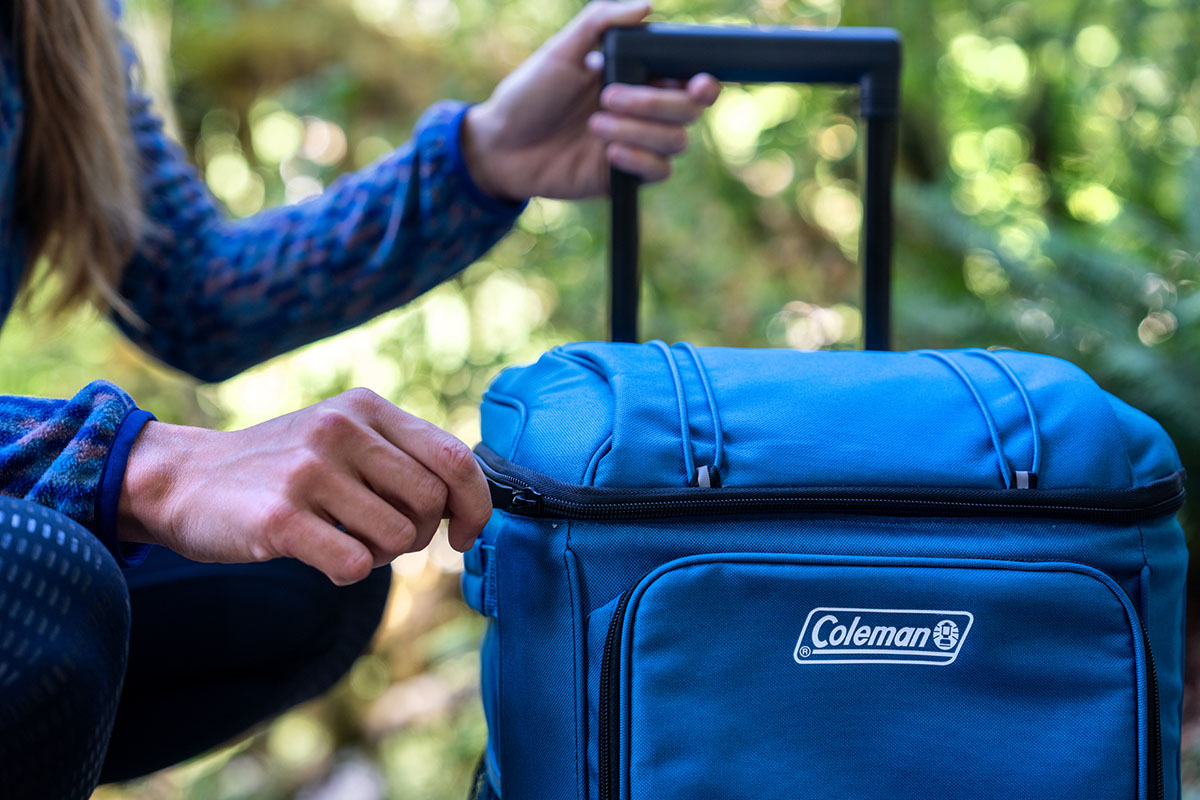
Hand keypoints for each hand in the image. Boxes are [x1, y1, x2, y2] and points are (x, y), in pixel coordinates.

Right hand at [118, 388, 491, 584]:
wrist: (182, 479)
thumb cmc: (281, 468)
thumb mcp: (341, 436)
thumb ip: (402, 455)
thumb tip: (471, 502)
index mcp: (365, 407)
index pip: (455, 458)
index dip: (475, 505)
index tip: (463, 534)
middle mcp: (341, 429)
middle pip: (432, 504)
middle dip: (420, 536)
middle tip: (379, 537)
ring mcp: (310, 470)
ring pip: (399, 539)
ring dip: (379, 555)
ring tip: (342, 539)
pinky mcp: (280, 516)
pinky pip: (355, 565)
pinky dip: (346, 572)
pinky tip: (319, 555)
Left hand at [461, 1, 720, 201]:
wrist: (501, 145)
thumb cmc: (529, 93)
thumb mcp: (560, 51)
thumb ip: (601, 22)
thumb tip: (647, 6)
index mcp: (636, 76)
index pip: (688, 78)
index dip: (704, 82)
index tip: (697, 81)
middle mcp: (644, 110)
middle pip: (688, 110)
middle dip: (653, 102)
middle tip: (606, 96)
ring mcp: (636, 144)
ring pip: (676, 141)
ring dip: (639, 130)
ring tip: (595, 125)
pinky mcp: (625, 176)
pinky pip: (658, 172)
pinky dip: (639, 159)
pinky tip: (608, 152)